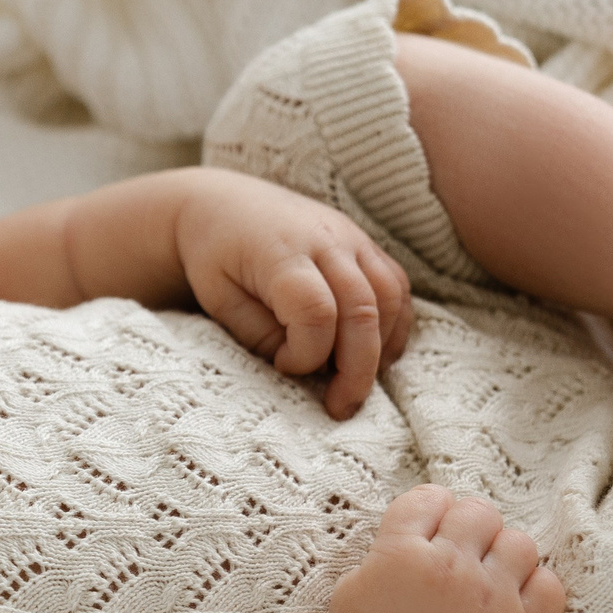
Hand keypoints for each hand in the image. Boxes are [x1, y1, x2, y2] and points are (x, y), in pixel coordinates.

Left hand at [172, 168, 412, 417]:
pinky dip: (393, 326)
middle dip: (358, 369)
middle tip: (341, 408)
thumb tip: (305, 365)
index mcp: (281, 251)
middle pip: (363, 309)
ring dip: (381, 348)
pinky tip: (372, 354)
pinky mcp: (366, 244)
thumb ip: (260, 334)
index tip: (283, 368)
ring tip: (355, 382)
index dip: (307, 354)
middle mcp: (325, 239)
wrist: (223, 205)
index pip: (316, 312)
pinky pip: (397, 286)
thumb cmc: (215, 258)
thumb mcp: (220, 300)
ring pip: (391, 298)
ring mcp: (351, 237)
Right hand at [312, 485, 563, 612]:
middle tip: (463, 558)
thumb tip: (419, 535)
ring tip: (491, 582)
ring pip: (520, 543)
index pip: (430, 497)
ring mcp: (489, 598)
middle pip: (479, 512)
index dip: (433, 511)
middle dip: (472, 530)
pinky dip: (537, 590)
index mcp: (400, 552)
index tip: (432, 532)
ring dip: (506, 557)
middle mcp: (449, 567)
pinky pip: (550, 586)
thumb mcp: (352, 589)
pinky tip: (516, 605)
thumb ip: (387, 552)